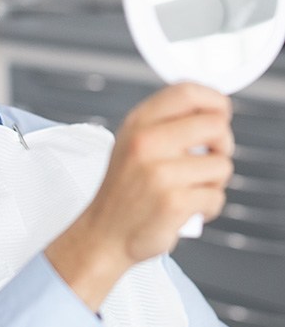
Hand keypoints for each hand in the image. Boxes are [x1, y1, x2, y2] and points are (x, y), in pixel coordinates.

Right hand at [45, 82, 233, 310]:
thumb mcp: (132, 143)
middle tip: (210, 157)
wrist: (104, 234)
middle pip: (215, 125)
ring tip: (191, 189)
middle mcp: (146, 143)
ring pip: (221, 164)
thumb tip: (213, 111)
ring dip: (214, 181)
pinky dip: (208, 206)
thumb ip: (165, 123)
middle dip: (223, 143)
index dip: (214, 100)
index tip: (221, 113)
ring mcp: (160, 172)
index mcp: (137, 123)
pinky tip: (188, 209)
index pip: (187, 92)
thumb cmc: (124, 190)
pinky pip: (216, 196)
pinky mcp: (174, 201)